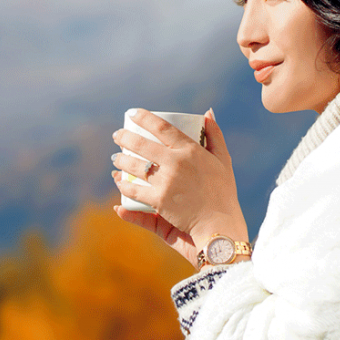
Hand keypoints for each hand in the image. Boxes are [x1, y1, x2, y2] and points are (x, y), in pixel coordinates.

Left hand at [111, 108, 248, 265]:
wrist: (220, 226)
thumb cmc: (223, 194)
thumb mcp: (224, 161)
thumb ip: (215, 135)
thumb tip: (207, 112)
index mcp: (191, 150)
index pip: (162, 127)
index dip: (144, 117)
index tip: (132, 113)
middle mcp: (176, 163)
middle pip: (142, 144)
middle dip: (124, 137)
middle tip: (117, 136)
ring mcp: (166, 182)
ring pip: (134, 166)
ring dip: (120, 161)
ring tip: (116, 159)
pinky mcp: (159, 201)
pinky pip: (134, 190)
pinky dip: (123, 186)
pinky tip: (119, 181)